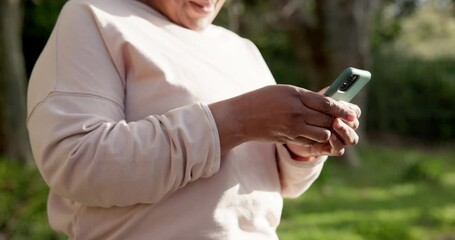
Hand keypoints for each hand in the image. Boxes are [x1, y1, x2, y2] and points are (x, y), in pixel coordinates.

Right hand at [209, 85, 358, 153]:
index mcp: (296, 95)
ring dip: (329, 132)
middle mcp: (296, 111)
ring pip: (323, 133)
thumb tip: (325, 102)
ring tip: (330, 129)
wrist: (241, 117)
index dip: (342, 109)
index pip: (326, 102)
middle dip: (339, 121)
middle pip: (327, 118)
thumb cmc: (261, 100)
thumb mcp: (283, 91)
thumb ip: (303, 96)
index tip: (352, 112)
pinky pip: (311, 141)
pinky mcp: (289, 137)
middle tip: (348, 123)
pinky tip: (319, 136)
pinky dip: (318, 139)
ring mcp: (293, 126)